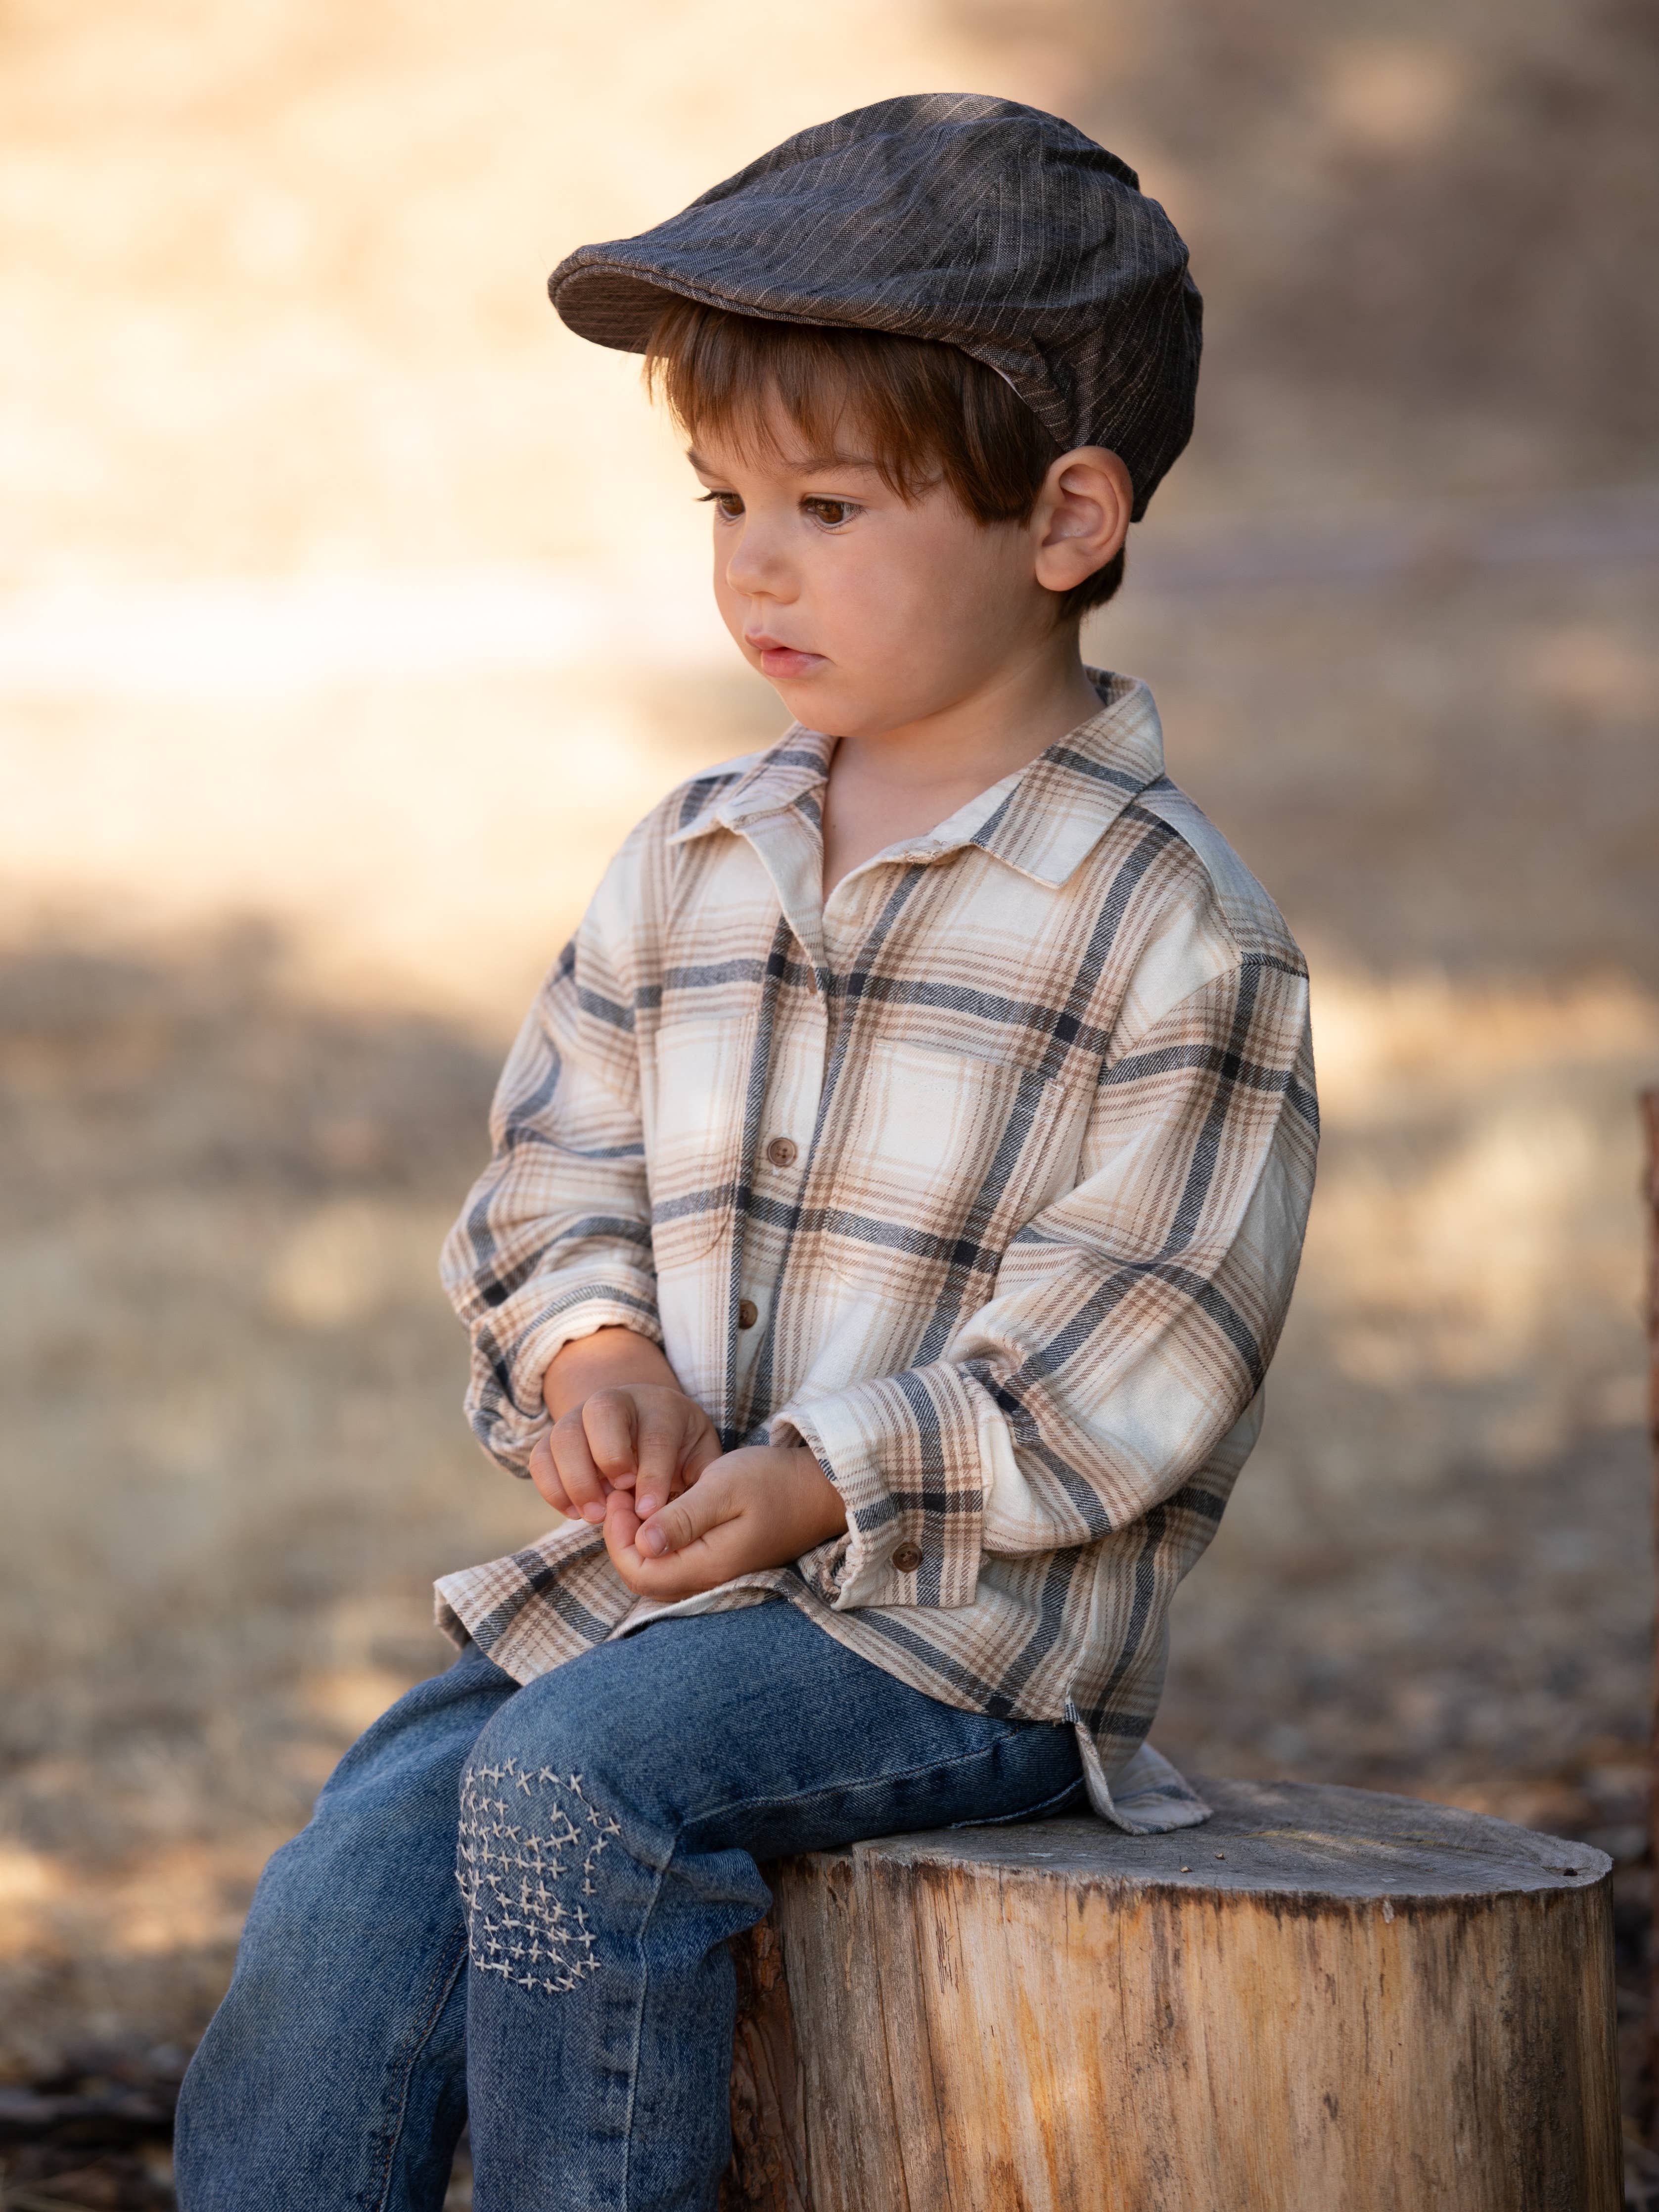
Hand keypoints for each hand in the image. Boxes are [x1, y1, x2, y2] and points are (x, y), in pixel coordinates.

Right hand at [531, 1328, 720, 1523]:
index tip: (649, 1511)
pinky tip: (573, 1512)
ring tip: (594, 1517)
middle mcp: (618, 1400)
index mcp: (662, 1406)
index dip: (651, 1474)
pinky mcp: (556, 1436)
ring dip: (575, 1479)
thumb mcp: (702, 1460)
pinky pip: (540, 1454)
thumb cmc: (681, 1452)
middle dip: (608, 1457)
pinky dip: (551, 1486)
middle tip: (617, 1502)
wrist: (649, 1427)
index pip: (655, 1434)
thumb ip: (701, 1483)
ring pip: (564, 1432)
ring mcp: (581, 1415)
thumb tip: (688, 1519)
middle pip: (602, 1410)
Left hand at [601, 1446, 847, 1599]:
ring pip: (659, 1571)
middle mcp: (710, 1580)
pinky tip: (663, 1508)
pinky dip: (659, 1539)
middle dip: (623, 1538)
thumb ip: (682, 1518)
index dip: (617, 1539)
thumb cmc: (773, 1481)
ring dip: (639, 1538)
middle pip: (645, 1577)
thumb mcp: (724, 1488)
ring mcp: (717, 1575)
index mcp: (708, 1565)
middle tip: (625, 1494)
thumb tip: (641, 1543)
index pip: (639, 1574)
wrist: (820, 1488)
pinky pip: (677, 1563)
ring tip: (641, 1498)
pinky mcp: (722, 1563)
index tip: (621, 1497)